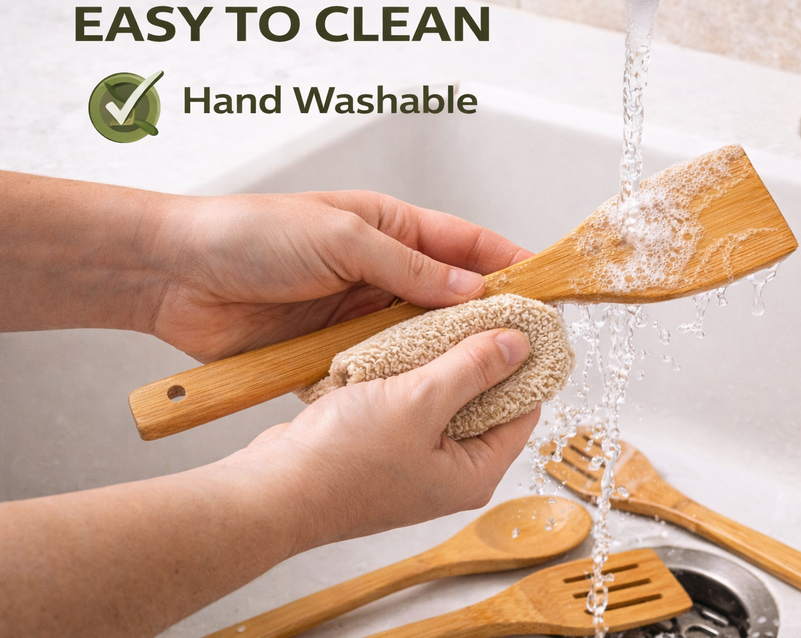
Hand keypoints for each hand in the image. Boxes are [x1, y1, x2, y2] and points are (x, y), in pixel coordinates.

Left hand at [148, 190, 531, 361]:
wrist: (175, 275)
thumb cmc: (250, 233)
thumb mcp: (340, 237)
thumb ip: (407, 267)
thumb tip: (469, 289)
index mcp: (388, 227)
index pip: (463, 244)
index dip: (507, 263)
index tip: (545, 286)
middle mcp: (381, 271)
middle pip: (451, 296)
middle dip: (490, 316)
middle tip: (528, 342)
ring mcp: (359, 312)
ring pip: (422, 337)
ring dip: (450, 353)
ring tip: (491, 375)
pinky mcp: (334, 349)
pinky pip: (383, 366)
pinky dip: (405, 379)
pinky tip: (430, 393)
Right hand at [243, 327, 539, 545]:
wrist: (271, 490)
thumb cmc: (341, 462)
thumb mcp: (419, 402)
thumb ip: (472, 369)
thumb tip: (518, 344)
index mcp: (474, 474)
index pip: (524, 412)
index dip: (526, 366)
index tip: (525, 323)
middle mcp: (449, 473)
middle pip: (487, 404)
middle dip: (483, 358)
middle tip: (483, 312)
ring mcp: (415, 462)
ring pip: (446, 400)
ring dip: (442, 363)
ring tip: (443, 320)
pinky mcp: (383, 450)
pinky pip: (411, 405)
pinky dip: (410, 376)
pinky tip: (404, 346)